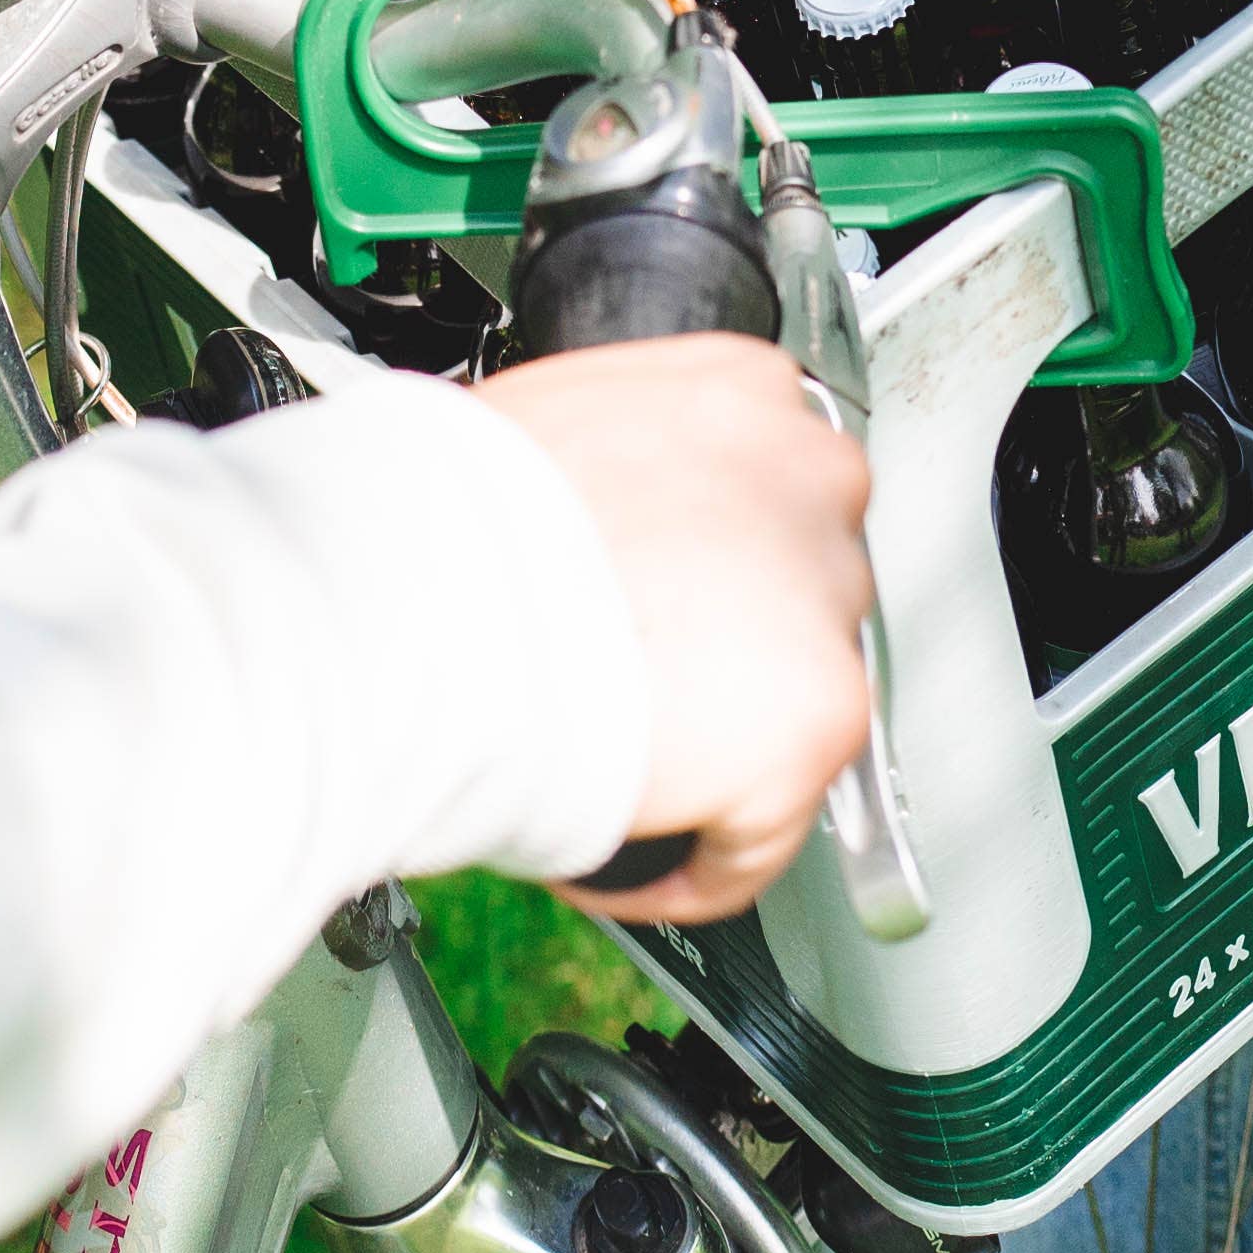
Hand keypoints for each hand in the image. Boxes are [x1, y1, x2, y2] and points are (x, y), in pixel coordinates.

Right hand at [482, 339, 875, 921]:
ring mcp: (825, 598)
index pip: (765, 492)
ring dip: (712, 759)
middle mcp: (809, 476)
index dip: (703, 572)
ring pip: (786, 712)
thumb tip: (599, 518)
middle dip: (721, 657)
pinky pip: (762, 829)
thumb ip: (619, 466)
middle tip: (631, 695)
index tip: (657, 617)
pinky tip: (629, 859)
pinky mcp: (820, 718)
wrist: (428, 606)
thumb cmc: (449, 521)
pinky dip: (697, 862)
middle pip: (791, 593)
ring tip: (620, 781)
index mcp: (742, 391)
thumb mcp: (546, 428)